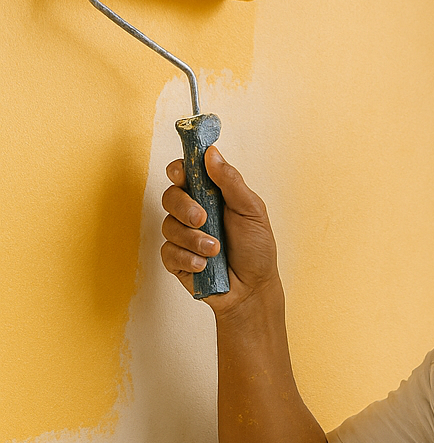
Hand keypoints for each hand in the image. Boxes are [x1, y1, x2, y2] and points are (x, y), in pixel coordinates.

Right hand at [160, 148, 280, 312]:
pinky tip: (205, 265)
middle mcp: (193, 212)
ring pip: (168, 225)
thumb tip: (212, 153)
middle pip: (170, 196)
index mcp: (211, 195)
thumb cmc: (256, 249)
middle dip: (183, 206)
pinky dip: (187, 258)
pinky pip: (168, 252)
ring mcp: (183, 236)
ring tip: (215, 250)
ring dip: (193, 239)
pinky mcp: (176, 259)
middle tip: (202, 219)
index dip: (179, 169)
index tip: (182, 173)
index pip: (186, 173)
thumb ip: (231, 182)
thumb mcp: (252, 211)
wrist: (253, 288)